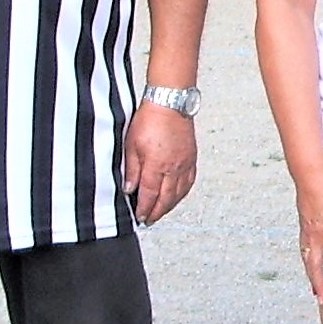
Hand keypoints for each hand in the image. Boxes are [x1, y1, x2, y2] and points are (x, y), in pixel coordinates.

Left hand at [124, 101, 196, 224]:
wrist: (170, 104)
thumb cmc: (150, 119)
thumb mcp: (131, 145)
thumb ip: (131, 169)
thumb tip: (130, 188)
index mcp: (157, 165)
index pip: (150, 195)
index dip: (144, 208)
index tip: (140, 216)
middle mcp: (174, 168)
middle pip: (166, 198)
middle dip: (157, 212)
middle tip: (150, 219)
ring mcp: (185, 164)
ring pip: (179, 193)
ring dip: (170, 205)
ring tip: (162, 211)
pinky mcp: (192, 158)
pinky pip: (189, 182)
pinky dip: (182, 193)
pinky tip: (177, 195)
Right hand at [296, 172, 322, 301]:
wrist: (310, 177)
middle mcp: (316, 237)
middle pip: (317, 267)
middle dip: (320, 286)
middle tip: (322, 301)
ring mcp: (307, 233)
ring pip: (308, 260)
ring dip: (311, 276)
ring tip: (314, 289)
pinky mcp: (303, 226)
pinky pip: (303, 250)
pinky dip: (306, 262)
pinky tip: (308, 264)